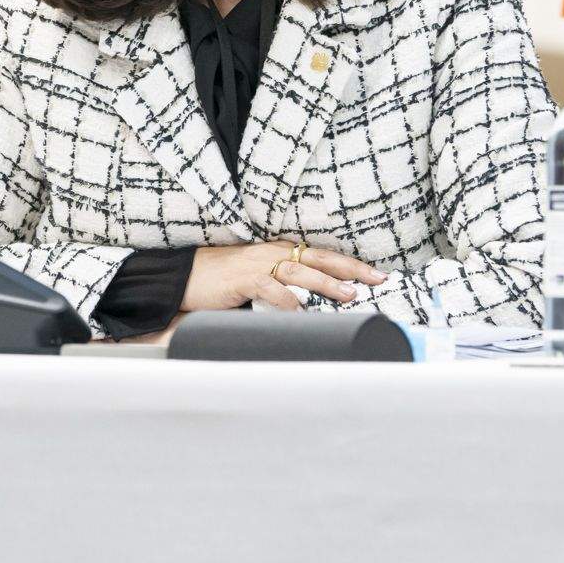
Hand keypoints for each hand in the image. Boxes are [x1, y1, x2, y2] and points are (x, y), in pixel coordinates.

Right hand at [182, 241, 387, 312]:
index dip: (350, 264)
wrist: (186, 277)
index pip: (322, 255)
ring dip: (327, 283)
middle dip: (351, 268)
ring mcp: (259, 264)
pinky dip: (287, 300)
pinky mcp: (244, 279)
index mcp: (280, 251)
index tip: (376, 274)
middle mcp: (274, 253)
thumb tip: (313, 306)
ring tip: (350, 295)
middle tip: (377, 279)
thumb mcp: (258, 279)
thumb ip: (284, 287)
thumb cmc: (222, 281)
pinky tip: (301, 311)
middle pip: (320, 258)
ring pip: (301, 270)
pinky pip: (271, 288)